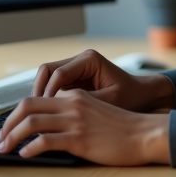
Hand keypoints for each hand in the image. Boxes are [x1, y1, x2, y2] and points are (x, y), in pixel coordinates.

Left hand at [0, 89, 170, 165]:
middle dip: (7, 123)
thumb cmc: (123, 128)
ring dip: (12, 136)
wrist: (144, 134)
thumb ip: (74, 112)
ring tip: (4, 148)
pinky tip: (25, 154)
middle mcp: (72, 104)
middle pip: (27, 106)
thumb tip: (52, 126)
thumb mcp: (96, 111)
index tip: (9, 128)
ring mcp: (75, 121)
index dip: (17, 113)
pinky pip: (47, 141)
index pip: (36, 98)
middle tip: (0, 139)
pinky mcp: (79, 139)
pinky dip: (31, 148)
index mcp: (75, 96)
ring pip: (32, 122)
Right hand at [31, 49, 174, 112]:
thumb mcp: (109, 102)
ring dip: (40, 96)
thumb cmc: (131, 98)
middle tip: (32, 114)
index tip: (44, 112)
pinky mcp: (74, 79)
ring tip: (36, 116)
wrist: (144, 96)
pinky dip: (47, 99)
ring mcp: (75, 69)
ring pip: (47, 78)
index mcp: (89, 60)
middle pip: (47, 71)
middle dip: (38, 92)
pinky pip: (53, 86)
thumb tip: (59, 111)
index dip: (48, 93)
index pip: (58, 73)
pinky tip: (45, 115)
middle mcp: (80, 60)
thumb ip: (84, 104)